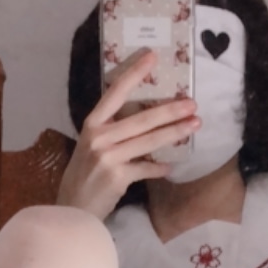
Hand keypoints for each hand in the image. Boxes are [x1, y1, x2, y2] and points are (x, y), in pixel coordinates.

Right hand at [57, 51, 200, 218]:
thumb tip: (146, 120)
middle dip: (169, 110)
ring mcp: (108, 157)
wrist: (72, 210)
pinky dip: (159, 167)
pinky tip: (169, 166)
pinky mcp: (117, 177)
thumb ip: (111, 132)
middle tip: (192, 103)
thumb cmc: (83, 176)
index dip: (134, 74)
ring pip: (148, 141)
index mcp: (91, 125)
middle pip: (141, 119)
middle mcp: (98, 137)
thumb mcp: (90, 147)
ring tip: (195, 125)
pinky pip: (146, 168)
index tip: (152, 57)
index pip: (115, 93)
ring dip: (174, 133)